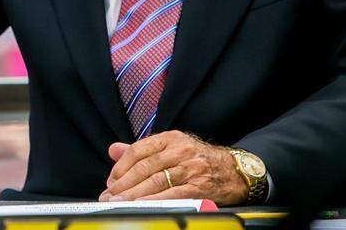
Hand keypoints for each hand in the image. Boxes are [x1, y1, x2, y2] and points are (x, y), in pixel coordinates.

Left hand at [97, 131, 247, 204]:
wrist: (235, 170)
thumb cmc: (199, 160)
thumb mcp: (172, 147)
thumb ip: (142, 150)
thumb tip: (113, 150)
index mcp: (170, 139)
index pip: (138, 150)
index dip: (121, 167)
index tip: (111, 181)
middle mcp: (180, 150)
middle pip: (145, 167)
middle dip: (123, 185)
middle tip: (109, 197)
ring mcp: (191, 168)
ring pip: (156, 181)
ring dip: (134, 195)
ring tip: (119, 204)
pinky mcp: (199, 186)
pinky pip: (173, 194)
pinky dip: (155, 201)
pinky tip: (142, 206)